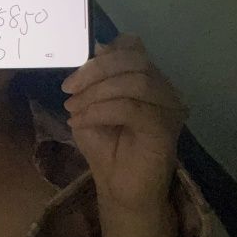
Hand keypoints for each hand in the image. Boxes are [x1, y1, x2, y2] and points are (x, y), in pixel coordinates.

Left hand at [61, 33, 189, 212]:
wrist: (119, 189)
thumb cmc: (104, 147)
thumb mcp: (90, 105)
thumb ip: (93, 78)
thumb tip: (94, 47)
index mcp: (147, 77)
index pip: (132, 46)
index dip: (103, 54)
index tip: (75, 74)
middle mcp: (164, 88)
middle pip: (134, 59)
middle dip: (94, 71)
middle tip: (67, 90)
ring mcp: (169, 107)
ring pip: (134, 82)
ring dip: (95, 93)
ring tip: (73, 110)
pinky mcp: (166, 127)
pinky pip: (132, 107)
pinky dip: (100, 111)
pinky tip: (81, 122)